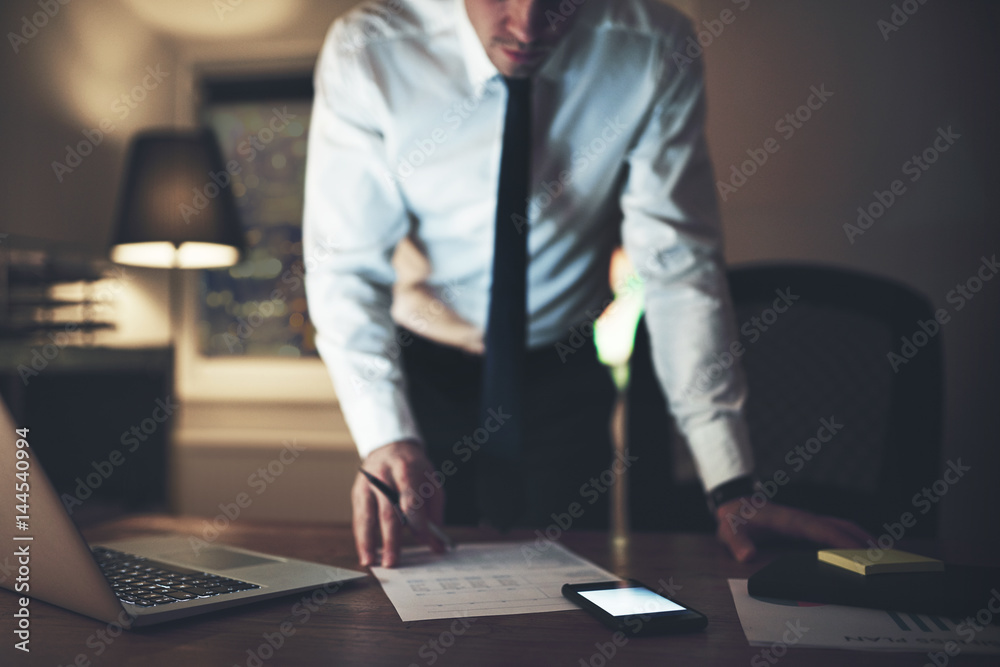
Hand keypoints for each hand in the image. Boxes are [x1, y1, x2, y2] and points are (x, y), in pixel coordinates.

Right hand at [352, 440, 446, 567]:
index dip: (419, 524)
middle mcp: (384, 476)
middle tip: (393, 562)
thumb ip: (434, 512)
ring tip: (370, 561)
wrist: (391, 447)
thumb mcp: (431, 482)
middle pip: (387, 511)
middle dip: (390, 539)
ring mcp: (367, 484)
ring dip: (367, 541)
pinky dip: (360, 536)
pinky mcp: (357, 492)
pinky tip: (365, 552)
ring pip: (366, 515)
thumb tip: (436, 544)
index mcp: (406, 470)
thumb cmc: (414, 469)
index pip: (411, 501)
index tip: (428, 543)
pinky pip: (358, 517)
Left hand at [715, 498, 872, 562]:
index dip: (839, 540)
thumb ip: (737, 542)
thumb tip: (747, 555)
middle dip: (862, 538)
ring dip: (862, 537)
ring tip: (885, 554)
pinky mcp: (808, 524)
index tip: (860, 552)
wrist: (734, 503)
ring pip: (841, 525)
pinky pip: (835, 529)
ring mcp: (807, 520)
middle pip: (839, 525)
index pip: (819, 528)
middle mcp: (802, 517)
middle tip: (886, 557)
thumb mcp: (729, 530)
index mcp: (788, 519)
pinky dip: (852, 536)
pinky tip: (864, 548)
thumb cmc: (735, 518)